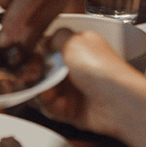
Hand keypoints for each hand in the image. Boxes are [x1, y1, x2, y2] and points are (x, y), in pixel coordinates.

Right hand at [37, 28, 145, 146]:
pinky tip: (52, 102)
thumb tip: (45, 37)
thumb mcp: (73, 41)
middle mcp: (75, 68)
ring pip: (43, 90)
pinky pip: (51, 108)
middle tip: (30, 75)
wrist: (120, 102)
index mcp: (78, 48)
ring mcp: (73, 90)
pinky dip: (49, 106)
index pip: (48, 48)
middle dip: (33, 73)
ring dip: (40, 91)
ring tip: (44, 91)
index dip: (35, 52)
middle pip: (42, 71)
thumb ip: (55, 36)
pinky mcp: (72, 110)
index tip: (26, 55)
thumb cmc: (103, 69)